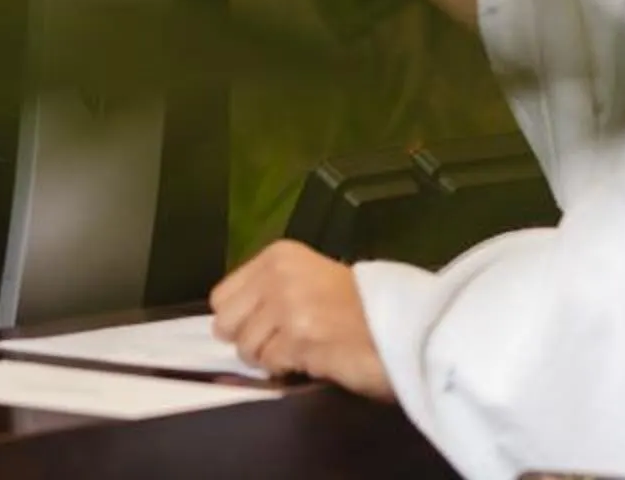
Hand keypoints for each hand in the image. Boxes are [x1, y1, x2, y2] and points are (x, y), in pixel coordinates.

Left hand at [211, 241, 392, 400]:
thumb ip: (271, 289)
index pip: (222, 296)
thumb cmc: (360, 305)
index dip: (238, 318)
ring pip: (247, 347)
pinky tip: (310, 359)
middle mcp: (277, 275)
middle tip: (278, 344)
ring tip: (300, 351)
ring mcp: (287, 307)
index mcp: (278, 255)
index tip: (260, 327)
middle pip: (227, 322)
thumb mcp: (309, 278)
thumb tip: (231, 322)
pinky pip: (271, 363)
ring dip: (269, 357)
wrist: (403, 324)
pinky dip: (286, 369)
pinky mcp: (299, 338)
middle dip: (248, 339)